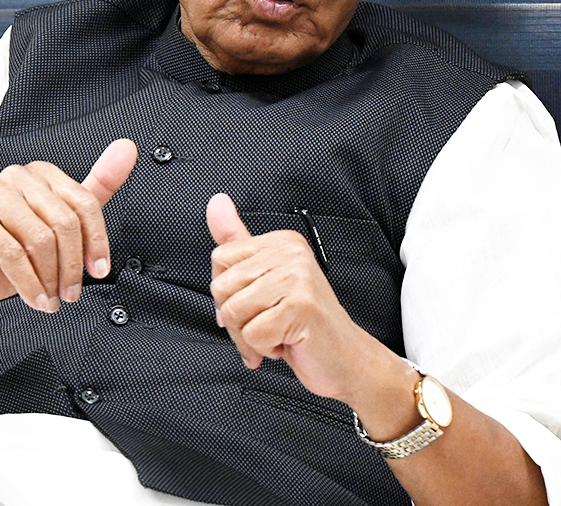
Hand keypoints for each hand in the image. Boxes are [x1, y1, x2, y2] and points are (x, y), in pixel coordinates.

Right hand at [0, 138, 137, 313]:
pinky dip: (30, 283)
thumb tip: (128, 148)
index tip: (99, 269)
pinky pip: (12, 254)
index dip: (96, 241)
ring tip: (53, 298)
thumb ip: (98, 187)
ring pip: (40, 239)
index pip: (84, 203)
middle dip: (72, 265)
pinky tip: (36, 298)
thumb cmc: (19, 249)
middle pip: (64, 222)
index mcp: (43, 173)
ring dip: (51, 278)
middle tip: (72, 292)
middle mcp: (17, 176)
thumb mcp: (65, 222)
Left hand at [208, 193, 372, 400]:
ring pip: (233, 313)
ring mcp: (299, 278)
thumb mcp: (265, 278)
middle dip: (236, 320)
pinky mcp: (302, 307)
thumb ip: (237, 241)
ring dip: (250, 337)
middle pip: (222, 288)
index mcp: (283, 241)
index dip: (228, 293)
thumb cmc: (302, 323)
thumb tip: (216, 201)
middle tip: (267, 324)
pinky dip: (264, 348)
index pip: (220, 259)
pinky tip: (287, 342)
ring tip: (279, 333)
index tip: (254, 306)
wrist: (344, 357)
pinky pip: (253, 334)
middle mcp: (292, 253)